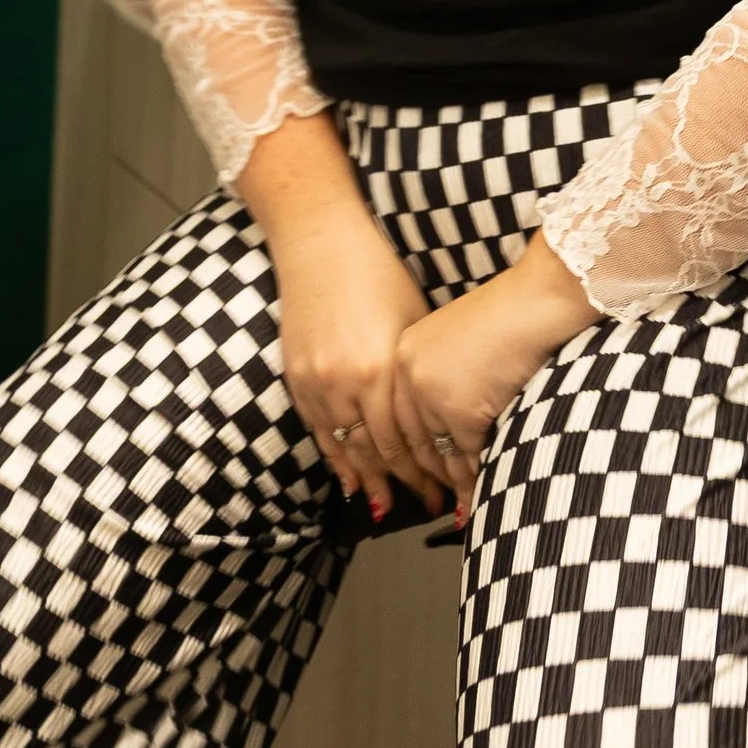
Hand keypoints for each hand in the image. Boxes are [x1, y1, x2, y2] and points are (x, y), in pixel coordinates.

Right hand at [239, 111, 444, 516]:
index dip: (429, 470)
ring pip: (346, 447)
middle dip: (406, 482)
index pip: (408, 440)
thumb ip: (418, 372)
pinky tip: (350, 480)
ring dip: (371, 480)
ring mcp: (317, 381)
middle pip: (379, 451)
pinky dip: (336, 458)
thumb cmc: (378, 272)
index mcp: (382, 368)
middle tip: (431, 505)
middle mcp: (346, 381)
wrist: (321, 241)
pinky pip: (318, 431)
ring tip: (390, 506)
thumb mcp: (414, 320)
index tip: (450, 488)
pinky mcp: (298, 375)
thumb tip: (443, 415)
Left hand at [388, 239, 597, 514]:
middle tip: (434, 502)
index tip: (418, 474)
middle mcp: (409, 372)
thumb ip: (446, 377)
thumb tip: (450, 421)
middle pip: (413, 440)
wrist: (538, 301)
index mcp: (405, 351)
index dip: (410, 451)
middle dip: (427, 477)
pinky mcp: (461, 411)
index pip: (399, 416)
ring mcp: (433, 393)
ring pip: (440, 453)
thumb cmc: (512, 314)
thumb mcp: (463, 342)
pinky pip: (469, 456)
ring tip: (461, 507)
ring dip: (453, 483)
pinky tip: (483, 492)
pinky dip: (478, 476)